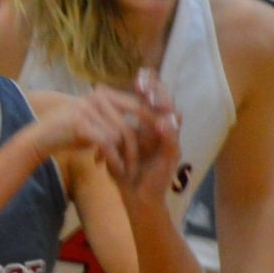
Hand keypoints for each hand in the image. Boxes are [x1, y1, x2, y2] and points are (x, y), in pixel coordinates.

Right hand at [29, 86, 154, 177]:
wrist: (39, 139)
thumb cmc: (67, 134)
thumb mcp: (93, 124)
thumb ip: (112, 122)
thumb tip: (135, 130)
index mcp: (103, 94)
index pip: (135, 104)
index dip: (150, 121)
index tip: (161, 140)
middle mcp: (97, 96)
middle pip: (131, 119)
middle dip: (141, 142)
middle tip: (148, 159)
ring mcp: (88, 108)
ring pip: (120, 134)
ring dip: (126, 156)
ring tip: (128, 172)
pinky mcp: (80, 123)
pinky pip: (106, 143)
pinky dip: (114, 159)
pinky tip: (116, 172)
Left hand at [111, 69, 181, 197]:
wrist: (135, 196)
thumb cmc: (125, 169)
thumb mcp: (116, 140)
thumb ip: (112, 119)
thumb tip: (99, 89)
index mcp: (150, 123)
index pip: (154, 97)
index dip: (149, 84)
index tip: (138, 76)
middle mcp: (164, 129)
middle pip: (166, 101)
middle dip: (157, 89)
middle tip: (144, 83)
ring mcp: (170, 142)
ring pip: (174, 117)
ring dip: (164, 106)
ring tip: (153, 98)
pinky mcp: (172, 157)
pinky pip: (173, 142)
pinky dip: (169, 132)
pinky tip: (162, 124)